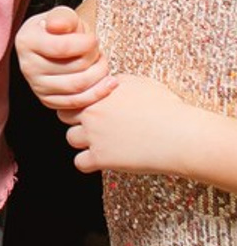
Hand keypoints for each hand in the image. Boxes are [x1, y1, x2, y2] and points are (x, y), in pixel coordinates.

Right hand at [15, 6, 114, 111]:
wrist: (57, 45)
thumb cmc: (62, 29)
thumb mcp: (63, 16)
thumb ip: (63, 17)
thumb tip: (57, 26)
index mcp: (26, 41)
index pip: (62, 47)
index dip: (86, 44)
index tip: (93, 39)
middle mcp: (27, 66)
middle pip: (74, 68)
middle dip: (94, 58)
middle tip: (98, 50)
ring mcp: (36, 86)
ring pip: (78, 86)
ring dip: (99, 74)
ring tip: (102, 63)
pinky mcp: (48, 100)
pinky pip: (78, 102)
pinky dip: (99, 92)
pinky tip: (109, 81)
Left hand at [61, 74, 191, 174]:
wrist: (181, 135)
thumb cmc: (166, 108)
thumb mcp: (137, 83)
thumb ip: (112, 82)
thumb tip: (103, 83)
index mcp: (97, 93)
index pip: (71, 95)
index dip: (80, 102)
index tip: (91, 108)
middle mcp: (90, 112)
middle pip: (64, 116)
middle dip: (77, 120)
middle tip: (97, 126)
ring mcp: (94, 135)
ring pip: (70, 139)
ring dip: (83, 141)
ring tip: (103, 142)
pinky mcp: (101, 158)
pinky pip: (79, 163)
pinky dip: (88, 162)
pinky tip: (102, 159)